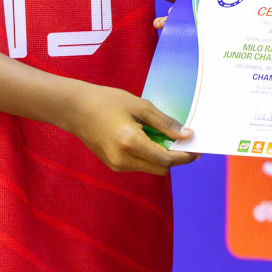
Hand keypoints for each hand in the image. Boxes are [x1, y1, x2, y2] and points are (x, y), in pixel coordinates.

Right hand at [62, 83, 197, 174]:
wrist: (75, 109)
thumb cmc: (107, 102)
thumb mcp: (140, 106)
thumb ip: (164, 122)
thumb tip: (187, 135)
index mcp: (130, 142)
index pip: (166, 159)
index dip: (184, 156)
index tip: (197, 148)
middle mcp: (123, 159)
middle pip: (161, 169)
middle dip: (175, 157)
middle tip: (181, 139)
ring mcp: (116, 165)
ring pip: (151, 168)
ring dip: (161, 156)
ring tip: (160, 134)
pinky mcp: (113, 165)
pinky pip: (139, 166)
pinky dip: (148, 156)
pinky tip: (145, 138)